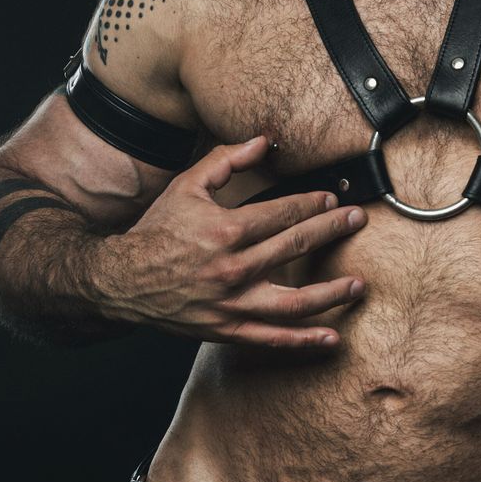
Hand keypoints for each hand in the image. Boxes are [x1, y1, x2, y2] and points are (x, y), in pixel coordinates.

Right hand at [94, 135, 367, 347]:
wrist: (121, 280)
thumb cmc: (158, 231)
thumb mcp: (187, 187)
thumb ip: (226, 160)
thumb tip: (263, 140)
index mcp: (225, 231)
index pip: (282, 214)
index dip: (311, 205)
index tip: (331, 201)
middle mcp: (233, 268)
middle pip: (296, 247)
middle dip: (331, 231)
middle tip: (357, 220)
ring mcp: (233, 303)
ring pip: (295, 302)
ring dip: (332, 293)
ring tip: (359, 284)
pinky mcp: (228, 330)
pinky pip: (273, 339)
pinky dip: (304, 340)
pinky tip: (332, 338)